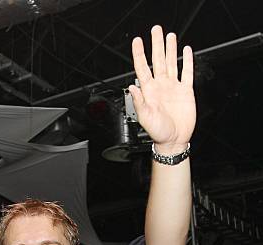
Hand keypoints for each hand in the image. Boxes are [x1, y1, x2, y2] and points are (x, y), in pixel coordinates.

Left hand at [129, 25, 195, 153]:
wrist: (173, 140)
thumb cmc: (158, 133)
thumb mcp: (145, 118)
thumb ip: (138, 102)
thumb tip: (131, 87)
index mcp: (149, 91)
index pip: (142, 68)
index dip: (139, 54)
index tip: (137, 41)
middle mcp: (160, 86)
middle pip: (158, 60)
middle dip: (156, 44)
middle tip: (156, 29)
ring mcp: (173, 87)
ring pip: (171, 62)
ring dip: (170, 49)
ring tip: (170, 36)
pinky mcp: (185, 91)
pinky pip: (186, 72)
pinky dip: (187, 61)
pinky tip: (186, 51)